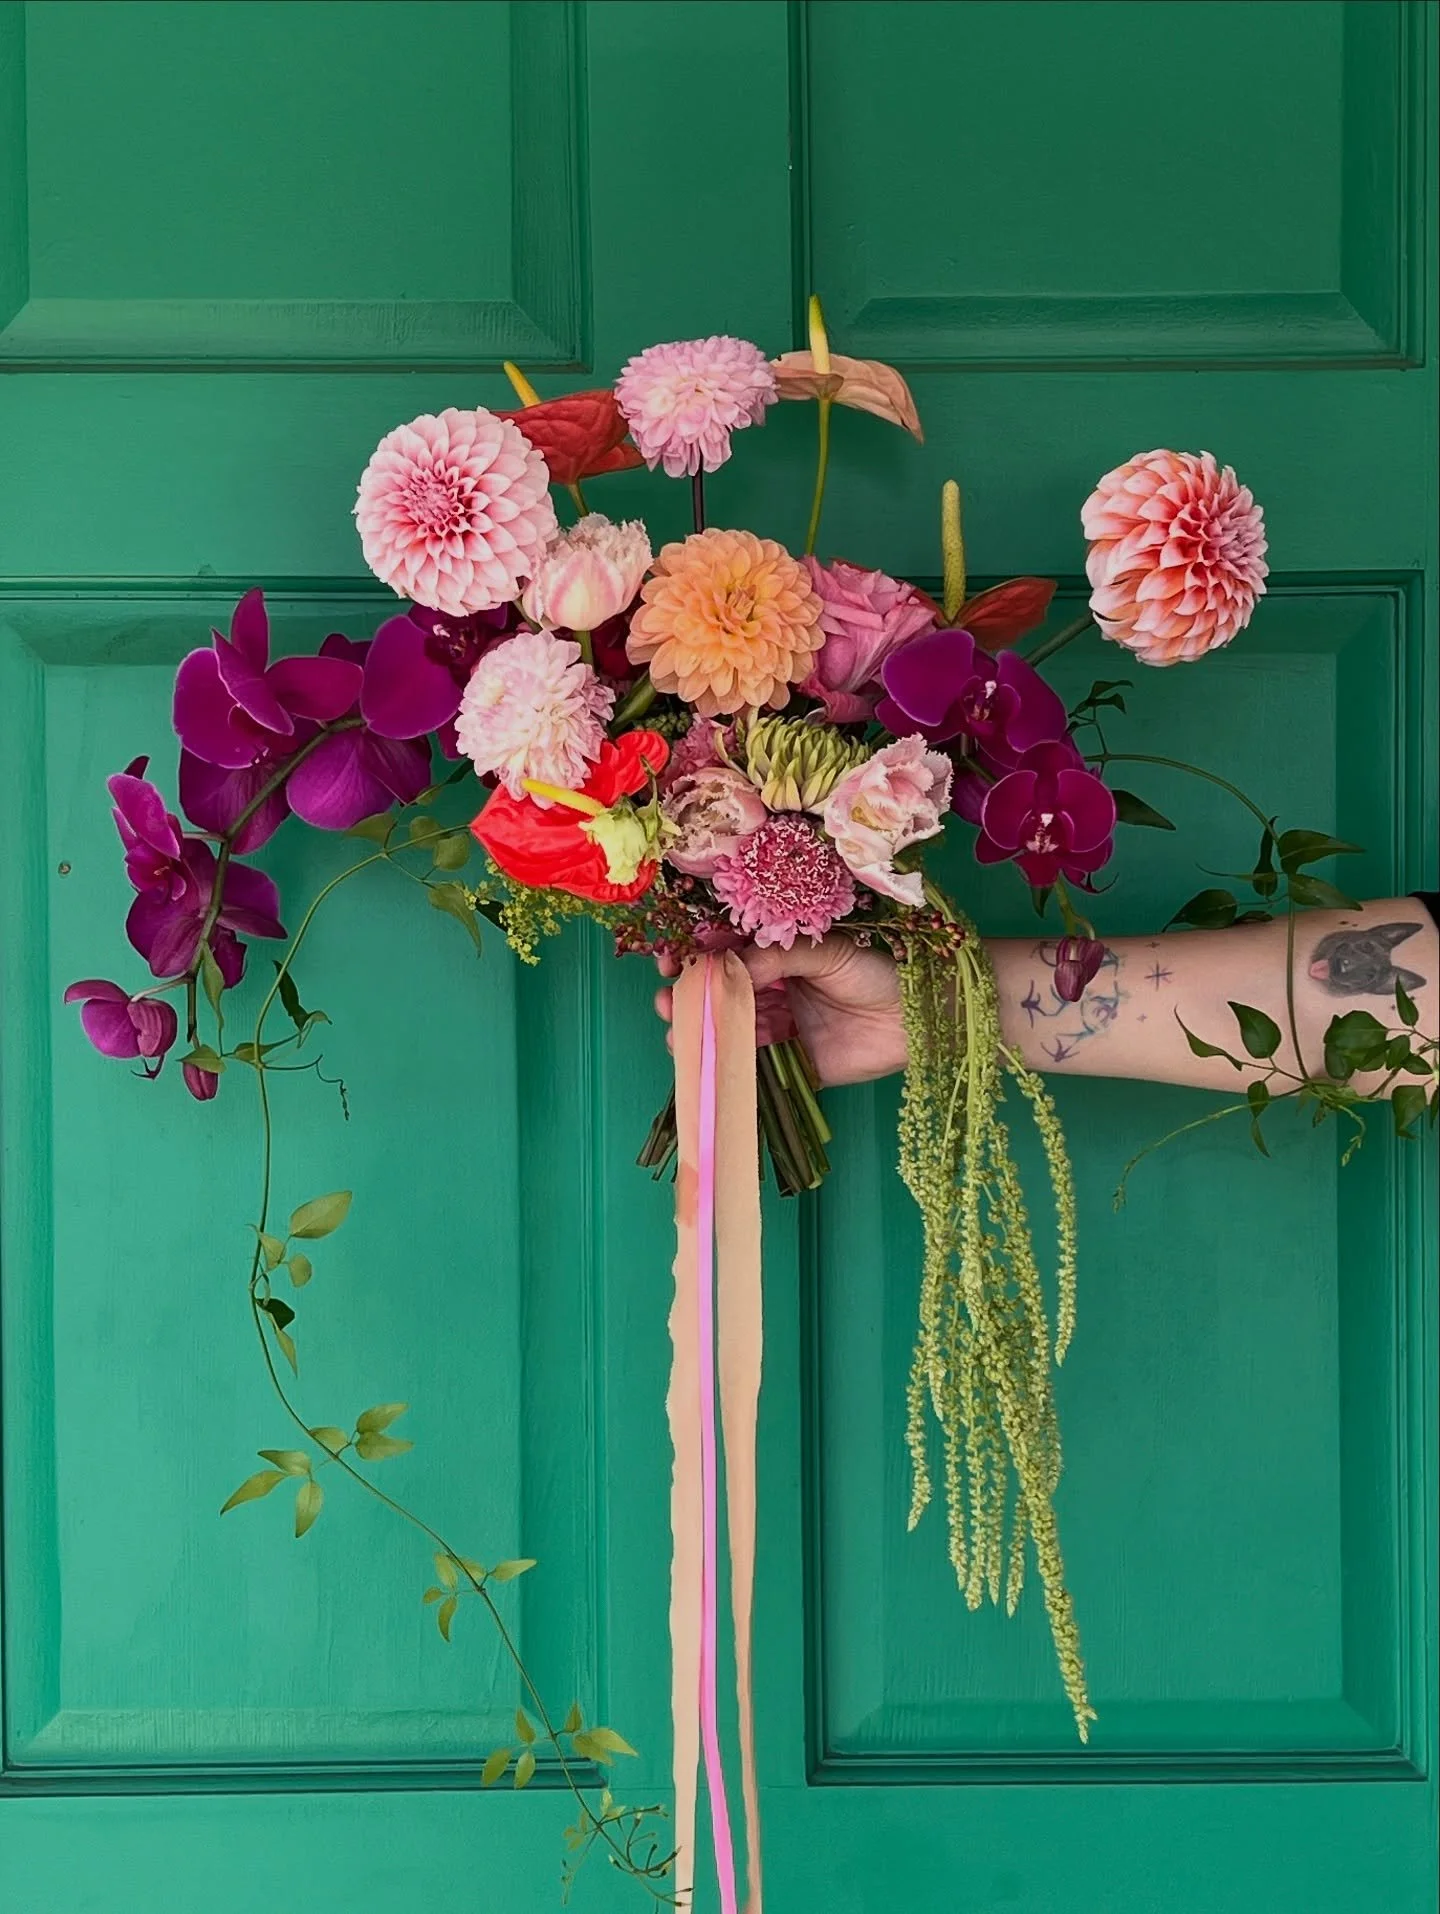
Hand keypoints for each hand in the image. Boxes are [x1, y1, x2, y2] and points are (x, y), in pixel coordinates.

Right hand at [654, 935, 905, 1086]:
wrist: (922, 1016)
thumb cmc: (879, 970)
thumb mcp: (828, 949)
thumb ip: (778, 957)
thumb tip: (729, 968)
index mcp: (778, 957)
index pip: (724, 955)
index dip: (694, 956)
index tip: (670, 958)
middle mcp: (772, 993)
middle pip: (717, 997)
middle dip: (687, 998)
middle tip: (668, 1000)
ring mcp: (779, 1030)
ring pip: (727, 1033)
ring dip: (699, 1033)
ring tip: (679, 1032)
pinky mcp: (792, 1066)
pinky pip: (753, 1068)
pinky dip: (726, 1067)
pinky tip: (705, 1063)